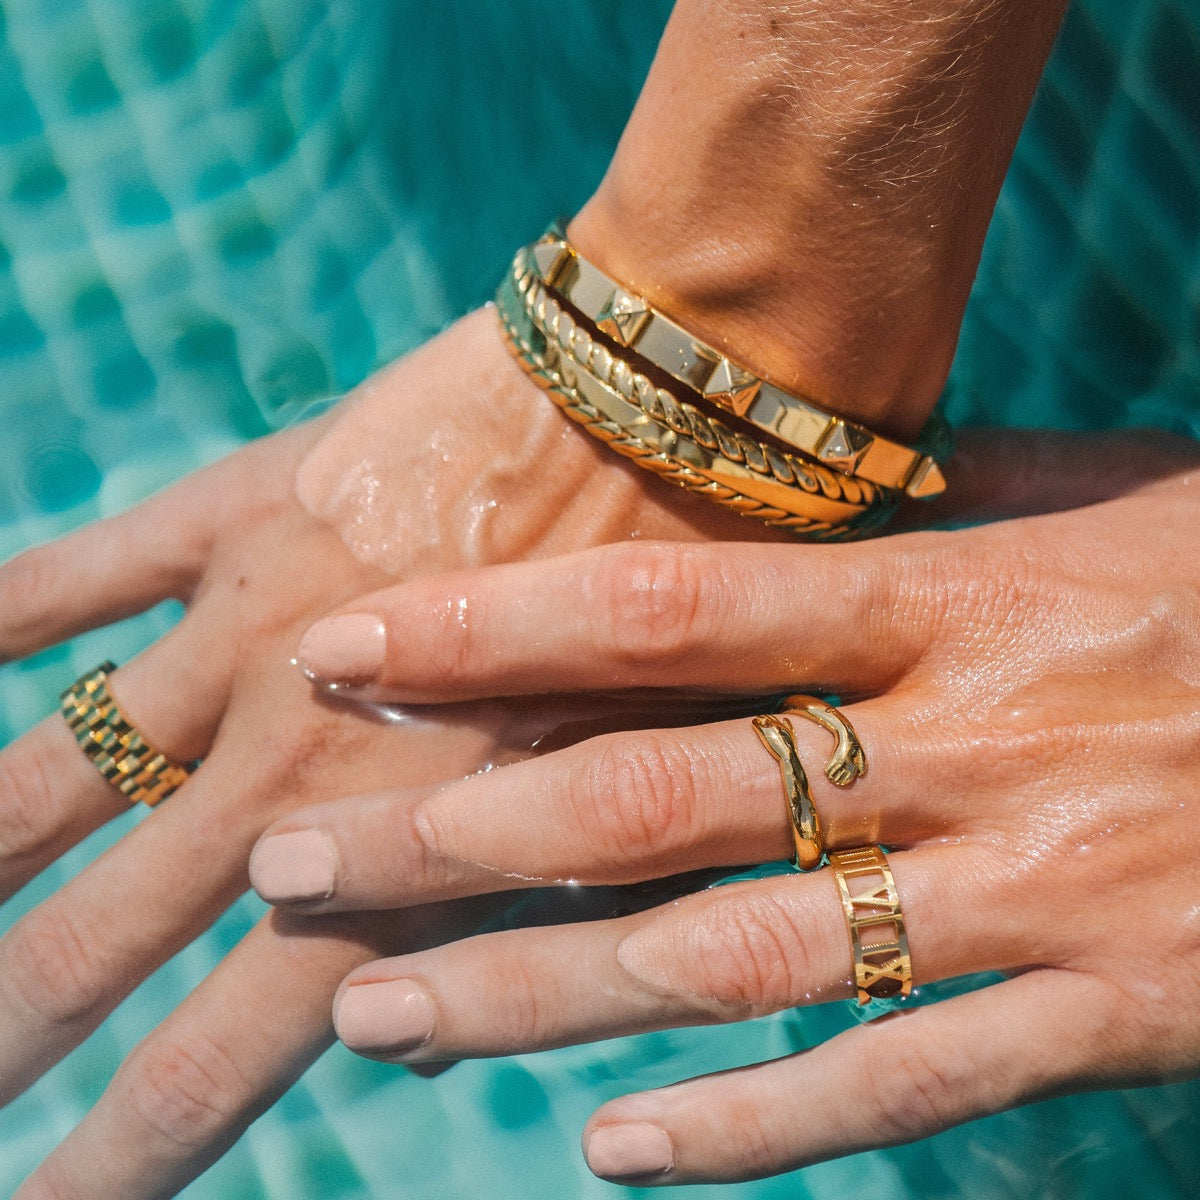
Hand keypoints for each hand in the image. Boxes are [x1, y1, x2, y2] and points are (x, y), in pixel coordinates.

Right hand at [0, 308, 762, 1199]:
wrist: (670, 414)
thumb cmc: (693, 615)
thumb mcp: (637, 801)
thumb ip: (529, 919)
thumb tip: (408, 1019)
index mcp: (403, 849)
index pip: (221, 1053)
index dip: (125, 1156)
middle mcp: (294, 757)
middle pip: (96, 940)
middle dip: (8, 1037)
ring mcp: (250, 630)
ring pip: (44, 779)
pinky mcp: (241, 512)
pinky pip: (80, 575)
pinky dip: (3, 615)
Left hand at [251, 431, 1199, 1185]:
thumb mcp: (1097, 502)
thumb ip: (935, 507)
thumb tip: (793, 491)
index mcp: (950, 600)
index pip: (664, 614)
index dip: (491, 631)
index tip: (343, 655)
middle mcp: (965, 748)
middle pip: (650, 799)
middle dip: (451, 839)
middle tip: (290, 867)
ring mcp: (1037, 894)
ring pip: (733, 962)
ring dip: (541, 997)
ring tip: (380, 1022)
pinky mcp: (1121, 1013)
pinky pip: (903, 1087)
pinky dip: (753, 1129)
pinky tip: (613, 1162)